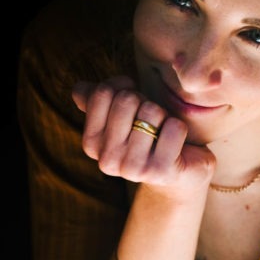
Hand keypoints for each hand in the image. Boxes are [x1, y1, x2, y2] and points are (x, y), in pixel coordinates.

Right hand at [73, 78, 214, 193]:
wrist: (179, 170)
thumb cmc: (147, 134)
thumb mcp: (119, 114)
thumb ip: (96, 98)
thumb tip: (80, 88)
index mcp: (91, 144)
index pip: (103, 93)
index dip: (124, 87)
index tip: (133, 103)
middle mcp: (107, 160)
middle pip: (127, 100)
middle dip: (145, 101)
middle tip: (150, 121)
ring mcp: (132, 169)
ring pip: (151, 111)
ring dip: (162, 115)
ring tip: (161, 133)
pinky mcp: (160, 172)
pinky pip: (174, 127)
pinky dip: (178, 127)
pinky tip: (175, 143)